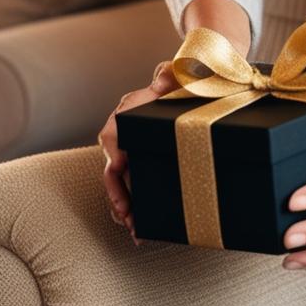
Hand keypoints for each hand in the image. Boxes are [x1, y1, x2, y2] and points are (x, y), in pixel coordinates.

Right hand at [99, 60, 178, 240]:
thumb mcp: (179, 75)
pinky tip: (140, 230)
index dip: (113, 151)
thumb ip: (170, 75)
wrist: (193, 87)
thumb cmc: (183, 81)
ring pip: (119, 186)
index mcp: (127, 114)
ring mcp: (129, 153)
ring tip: (135, 231)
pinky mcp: (140, 165)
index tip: (118, 165)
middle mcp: (122, 135)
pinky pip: (131, 189)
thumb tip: (165, 76)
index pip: (113, 135)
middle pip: (112, 169)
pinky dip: (133, 209)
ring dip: (124, 209)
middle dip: (117, 195)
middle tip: (128, 217)